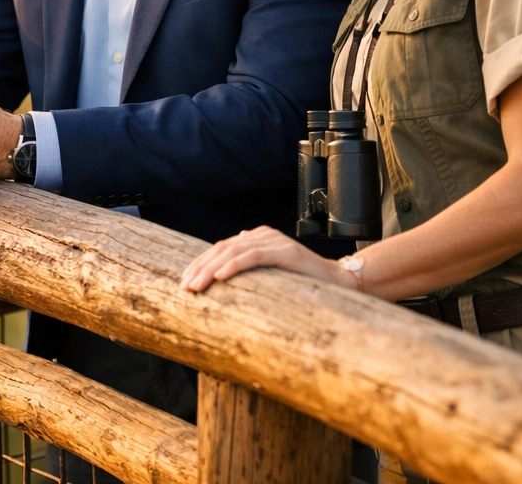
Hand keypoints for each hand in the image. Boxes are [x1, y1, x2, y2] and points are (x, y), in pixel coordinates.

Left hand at [179, 225, 356, 292]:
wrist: (338, 283)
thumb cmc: (303, 282)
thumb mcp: (269, 275)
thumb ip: (250, 268)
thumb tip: (223, 270)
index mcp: (256, 239)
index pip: (220, 248)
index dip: (200, 263)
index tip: (183, 281)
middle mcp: (263, 235)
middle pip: (223, 248)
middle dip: (200, 267)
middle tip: (184, 286)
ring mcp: (274, 241)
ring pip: (233, 251)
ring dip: (211, 269)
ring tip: (197, 285)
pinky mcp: (284, 251)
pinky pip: (253, 256)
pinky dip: (234, 265)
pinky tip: (221, 277)